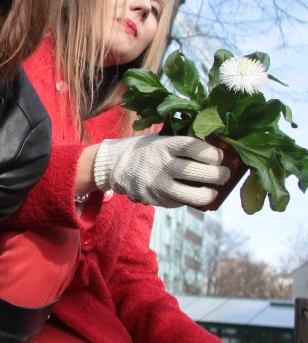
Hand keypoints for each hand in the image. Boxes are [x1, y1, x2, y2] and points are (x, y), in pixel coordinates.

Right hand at [92, 134, 230, 207]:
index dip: (213, 153)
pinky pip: (181, 203)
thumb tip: (218, 148)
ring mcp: (158, 184)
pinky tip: (193, 193)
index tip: (219, 156)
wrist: (117, 166)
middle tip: (225, 173)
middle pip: (197, 171)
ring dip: (210, 193)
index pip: (195, 147)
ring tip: (214, 191)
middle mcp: (161, 164)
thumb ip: (184, 142)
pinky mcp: (156, 199)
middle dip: (219, 174)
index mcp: (164, 145)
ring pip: (192, 195)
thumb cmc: (148, 150)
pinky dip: (191, 199)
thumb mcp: (161, 139)